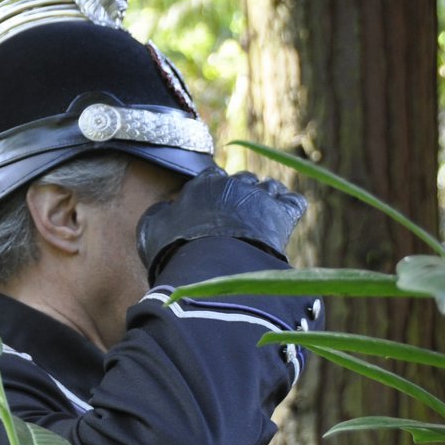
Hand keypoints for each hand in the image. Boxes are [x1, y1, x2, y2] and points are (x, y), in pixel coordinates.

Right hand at [138, 167, 308, 274]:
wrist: (208, 267)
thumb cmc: (175, 250)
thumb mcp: (150, 230)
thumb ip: (158, 214)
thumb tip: (165, 208)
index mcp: (203, 184)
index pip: (212, 177)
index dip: (212, 193)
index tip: (211, 210)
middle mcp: (233, 184)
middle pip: (242, 180)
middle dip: (240, 195)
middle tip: (236, 220)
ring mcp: (260, 197)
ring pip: (269, 187)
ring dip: (266, 199)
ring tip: (261, 219)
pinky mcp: (281, 215)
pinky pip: (293, 202)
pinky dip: (289, 207)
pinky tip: (283, 219)